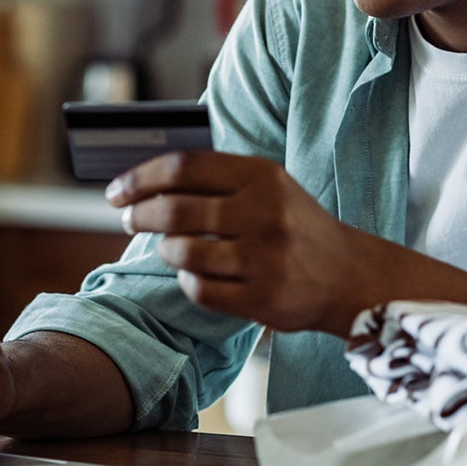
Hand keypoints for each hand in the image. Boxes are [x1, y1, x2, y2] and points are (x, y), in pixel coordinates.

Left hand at [105, 151, 377, 334]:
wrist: (349, 276)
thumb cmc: (295, 225)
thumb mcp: (269, 186)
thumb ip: (217, 178)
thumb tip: (146, 181)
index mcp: (261, 175)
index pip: (182, 168)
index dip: (140, 178)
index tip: (117, 191)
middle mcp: (263, 213)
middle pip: (174, 210)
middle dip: (140, 215)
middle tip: (131, 219)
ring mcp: (264, 258)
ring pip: (181, 253)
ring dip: (166, 251)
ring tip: (171, 248)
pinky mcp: (263, 298)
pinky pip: (199, 289)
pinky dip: (187, 281)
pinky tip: (196, 274)